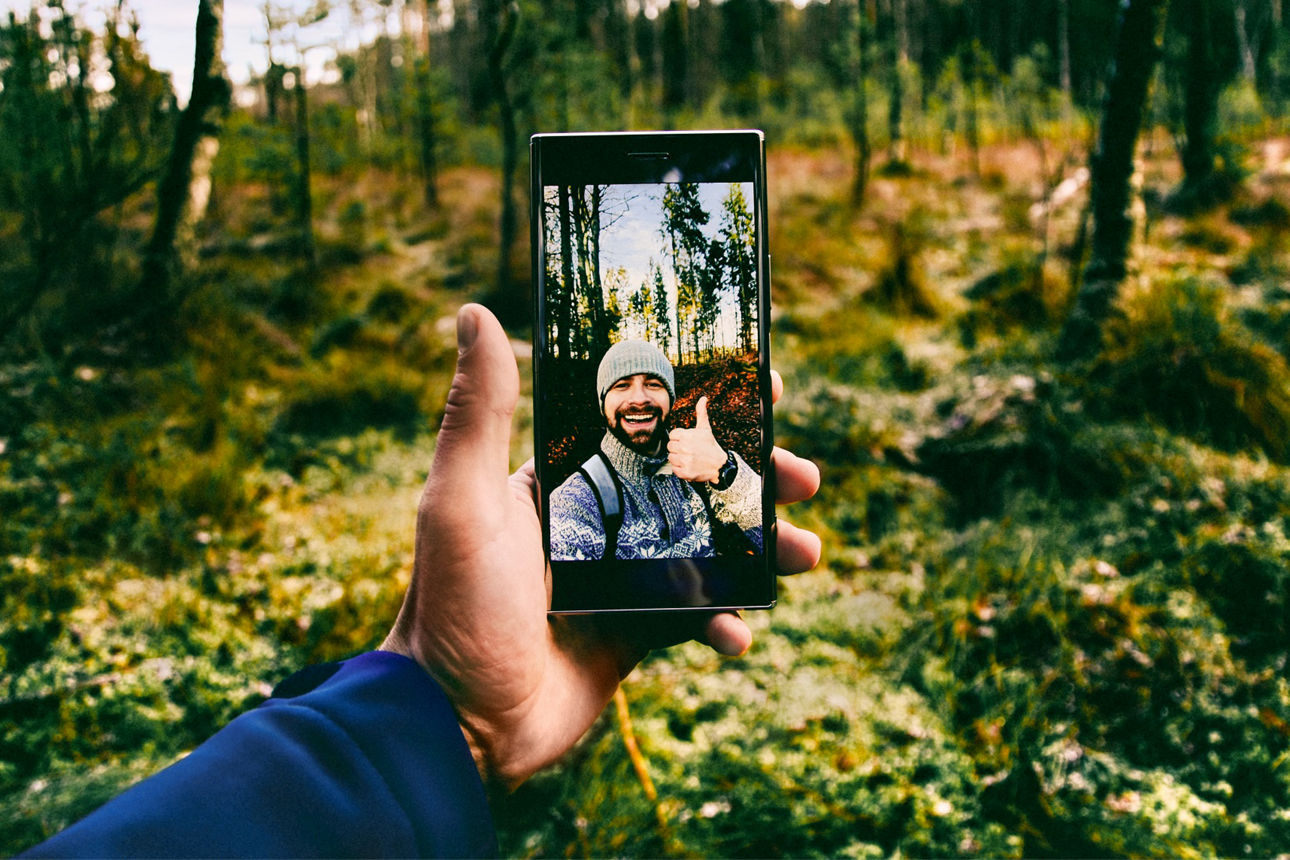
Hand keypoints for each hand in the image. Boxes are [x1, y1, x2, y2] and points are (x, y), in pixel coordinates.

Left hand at [381, 304, 821, 790]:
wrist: (453, 723)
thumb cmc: (453, 604)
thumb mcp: (461, 500)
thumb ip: (477, 412)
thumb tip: (472, 313)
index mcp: (562, 478)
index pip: (644, 424)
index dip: (703, 402)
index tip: (761, 383)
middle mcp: (597, 520)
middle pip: (692, 483)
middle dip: (753, 477)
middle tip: (802, 476)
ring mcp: (620, 578)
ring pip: (709, 548)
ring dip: (761, 547)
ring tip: (806, 552)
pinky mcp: (634, 634)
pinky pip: (695, 617)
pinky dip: (725, 622)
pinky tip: (737, 632)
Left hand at [667, 395, 727, 483]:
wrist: (719, 465)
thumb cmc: (710, 446)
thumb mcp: (705, 428)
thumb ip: (701, 412)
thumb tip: (703, 398)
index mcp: (687, 436)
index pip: (672, 435)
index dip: (679, 438)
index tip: (687, 441)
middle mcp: (685, 448)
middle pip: (670, 446)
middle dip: (678, 448)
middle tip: (688, 450)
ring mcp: (685, 461)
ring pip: (670, 458)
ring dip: (678, 459)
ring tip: (689, 458)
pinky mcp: (685, 473)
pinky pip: (674, 469)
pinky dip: (680, 469)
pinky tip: (689, 466)